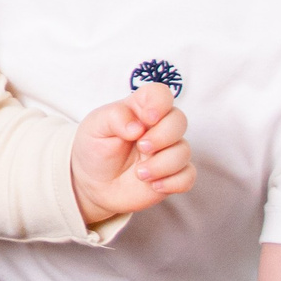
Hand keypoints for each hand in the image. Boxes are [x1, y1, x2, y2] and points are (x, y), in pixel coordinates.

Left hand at [70, 83, 193, 223]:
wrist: (93, 184)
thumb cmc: (95, 148)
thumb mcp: (94, 127)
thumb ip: (114, 117)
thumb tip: (137, 126)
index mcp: (140, 109)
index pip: (161, 94)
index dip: (160, 103)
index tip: (147, 118)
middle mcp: (158, 128)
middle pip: (179, 120)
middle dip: (163, 136)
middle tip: (142, 147)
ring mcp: (167, 152)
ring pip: (184, 151)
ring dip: (163, 164)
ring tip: (139, 173)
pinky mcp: (172, 175)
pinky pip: (188, 176)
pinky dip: (173, 182)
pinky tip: (153, 185)